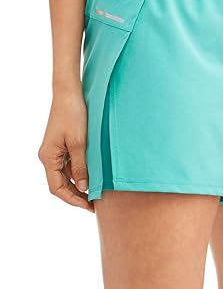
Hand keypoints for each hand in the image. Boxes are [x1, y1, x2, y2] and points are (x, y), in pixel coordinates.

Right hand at [38, 89, 93, 211]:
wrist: (70, 94)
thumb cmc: (73, 115)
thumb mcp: (79, 143)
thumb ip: (80, 166)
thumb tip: (83, 188)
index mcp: (48, 157)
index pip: (57, 187)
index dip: (72, 199)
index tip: (88, 206)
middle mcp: (49, 156)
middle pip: (60, 183)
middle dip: (76, 195)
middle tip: (94, 204)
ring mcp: (56, 151)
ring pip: (66, 175)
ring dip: (79, 184)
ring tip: (96, 192)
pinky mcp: (63, 144)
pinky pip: (70, 164)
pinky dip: (80, 172)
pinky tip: (93, 175)